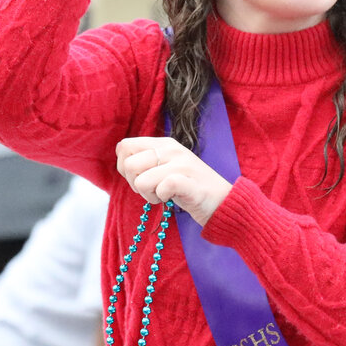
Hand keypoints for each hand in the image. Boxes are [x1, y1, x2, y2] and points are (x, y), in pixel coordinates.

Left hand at [115, 137, 232, 225]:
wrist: (223, 203)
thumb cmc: (190, 188)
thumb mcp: (167, 167)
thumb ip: (146, 160)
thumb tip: (122, 161)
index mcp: (164, 143)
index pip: (124, 146)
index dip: (124, 167)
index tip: (139, 177)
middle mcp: (172, 149)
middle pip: (129, 165)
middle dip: (134, 184)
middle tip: (152, 191)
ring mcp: (182, 164)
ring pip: (141, 180)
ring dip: (148, 195)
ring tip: (163, 196)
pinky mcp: (189, 182)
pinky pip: (161, 188)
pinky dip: (161, 198)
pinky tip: (172, 199)